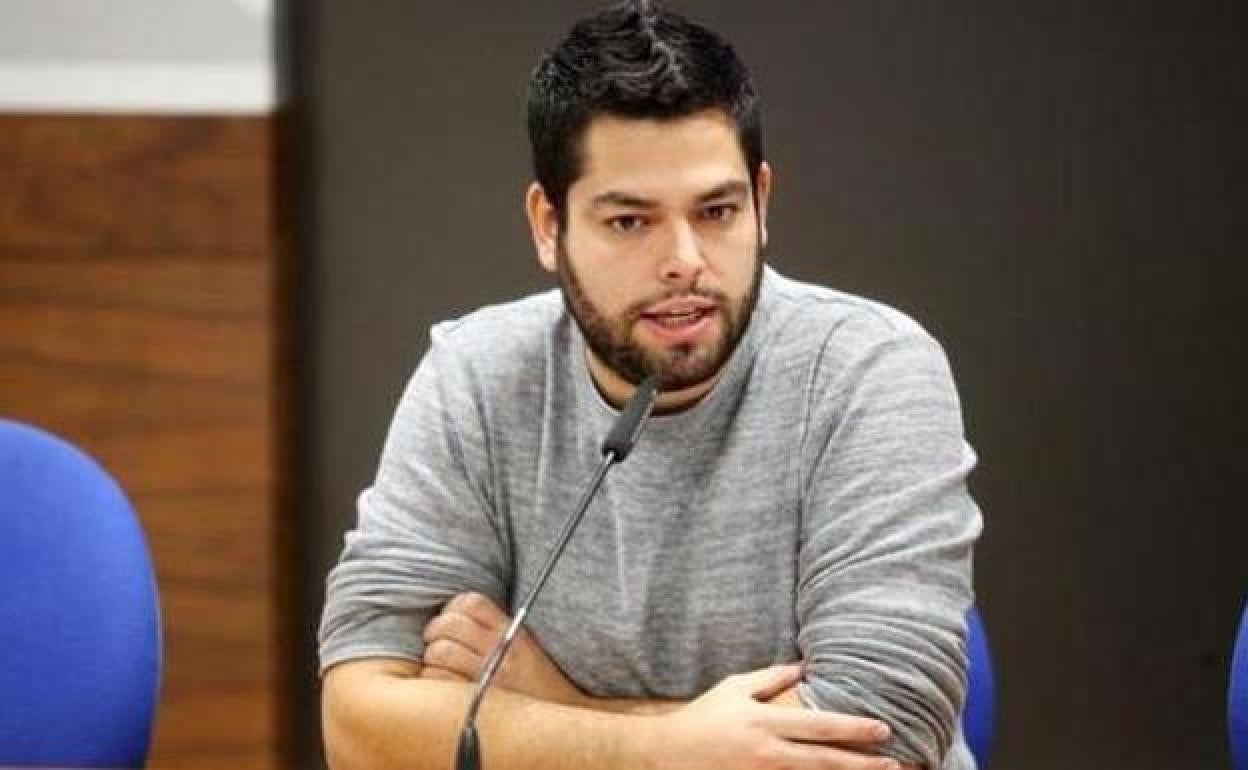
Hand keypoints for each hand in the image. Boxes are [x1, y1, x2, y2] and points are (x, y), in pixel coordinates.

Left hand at [419, 592, 587, 707]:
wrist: (557, 727)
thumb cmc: (536, 688)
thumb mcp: (525, 649)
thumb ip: (496, 631)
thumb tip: (455, 619)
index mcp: (512, 632)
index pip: (471, 602)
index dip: (451, 609)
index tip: (448, 622)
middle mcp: (502, 650)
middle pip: (449, 624)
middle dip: (434, 632)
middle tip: (434, 644)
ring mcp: (490, 675)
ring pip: (440, 651)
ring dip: (432, 658)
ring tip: (438, 667)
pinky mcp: (478, 700)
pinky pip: (439, 680)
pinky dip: (433, 680)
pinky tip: (442, 687)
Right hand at [649, 664, 901, 769]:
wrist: (666, 755)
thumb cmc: (703, 717)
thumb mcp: (734, 688)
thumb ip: (770, 678)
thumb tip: (804, 666)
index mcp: (764, 721)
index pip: (818, 726)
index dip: (853, 728)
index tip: (883, 729)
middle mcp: (766, 752)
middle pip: (824, 760)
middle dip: (862, 763)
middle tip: (895, 762)